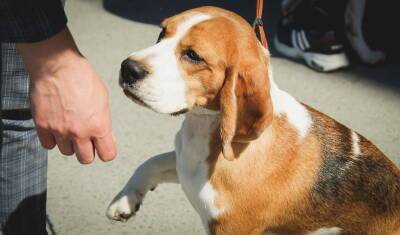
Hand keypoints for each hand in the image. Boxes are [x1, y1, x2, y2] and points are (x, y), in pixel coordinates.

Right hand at [17, 28, 116, 163]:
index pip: (107, 154)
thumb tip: (107, 136)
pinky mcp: (43, 126)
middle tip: (86, 139)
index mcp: (99, 126)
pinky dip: (52, 139)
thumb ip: (104, 121)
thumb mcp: (103, 99)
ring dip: (69, 144)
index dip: (106, 151)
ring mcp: (60, 131)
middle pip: (86, 159)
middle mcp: (80, 132)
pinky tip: (56, 128)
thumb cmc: (83, 77)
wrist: (57, 66)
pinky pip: (48, 145)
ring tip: (69, 128)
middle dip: (87, 150)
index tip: (103, 146)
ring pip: (67, 152)